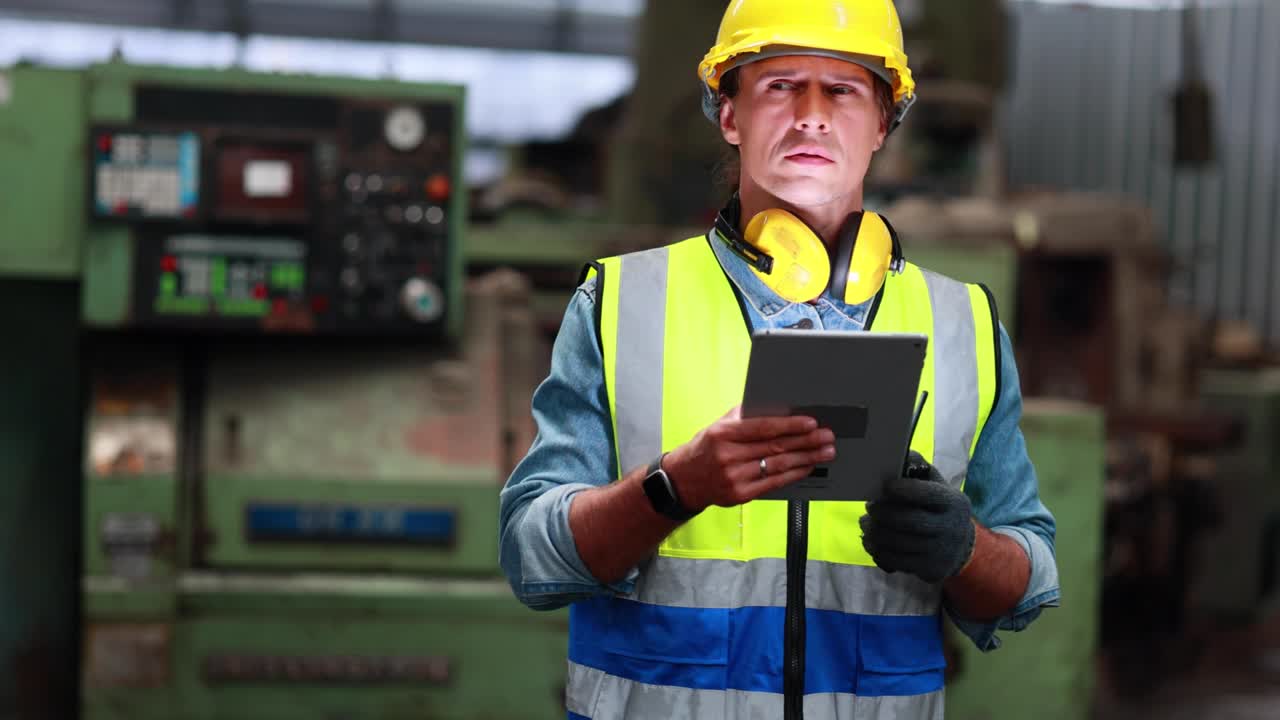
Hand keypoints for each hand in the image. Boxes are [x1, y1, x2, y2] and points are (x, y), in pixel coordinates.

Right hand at [663, 405, 835, 511]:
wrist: (684, 479)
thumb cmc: (706, 447)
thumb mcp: (719, 425)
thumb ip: (745, 416)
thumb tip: (778, 407)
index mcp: (723, 434)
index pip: (762, 428)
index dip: (789, 425)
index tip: (811, 423)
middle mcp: (728, 456)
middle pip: (775, 448)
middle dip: (806, 442)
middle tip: (827, 437)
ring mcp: (734, 477)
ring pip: (778, 466)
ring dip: (806, 458)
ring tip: (825, 452)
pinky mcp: (740, 494)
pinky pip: (774, 483)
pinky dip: (794, 474)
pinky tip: (808, 467)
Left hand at [859, 451, 975, 582]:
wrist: (962, 548)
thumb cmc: (940, 509)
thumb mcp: (937, 486)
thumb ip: (918, 469)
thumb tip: (897, 453)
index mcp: (952, 502)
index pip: (925, 495)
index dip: (901, 490)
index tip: (885, 487)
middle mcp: (948, 527)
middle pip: (907, 521)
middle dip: (882, 513)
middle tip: (869, 507)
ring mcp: (939, 551)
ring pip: (897, 543)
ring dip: (874, 532)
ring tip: (865, 523)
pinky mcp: (928, 569)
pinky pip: (894, 560)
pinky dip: (876, 550)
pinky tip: (871, 541)